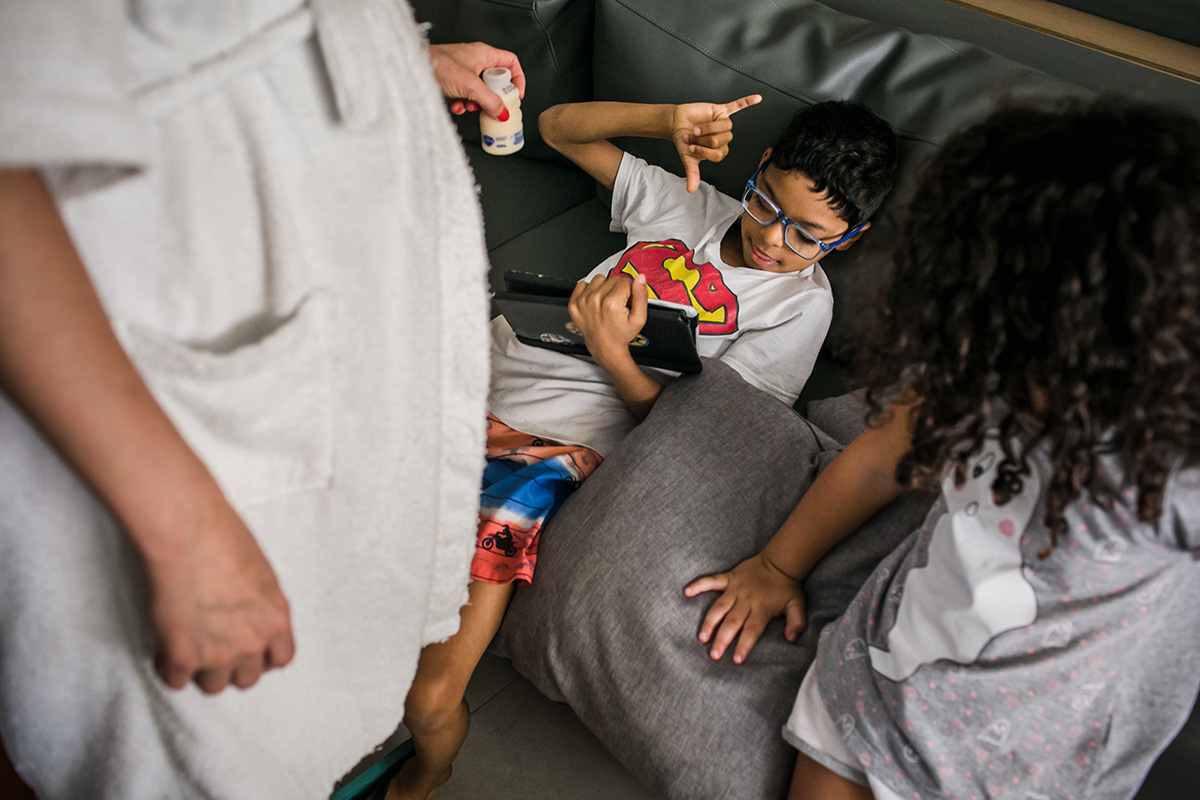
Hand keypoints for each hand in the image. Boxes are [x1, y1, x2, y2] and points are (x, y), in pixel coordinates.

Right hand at [141, 485, 294, 693]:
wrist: (187, 530)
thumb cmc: (222, 536)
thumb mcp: (261, 572)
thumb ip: (260, 603)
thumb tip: (249, 614)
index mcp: (277, 617)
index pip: (281, 659)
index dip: (262, 657)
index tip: (247, 651)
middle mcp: (253, 641)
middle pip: (247, 678)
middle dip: (231, 666)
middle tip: (212, 649)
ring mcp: (219, 653)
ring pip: (213, 686)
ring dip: (200, 672)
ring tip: (187, 650)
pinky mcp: (183, 656)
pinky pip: (175, 681)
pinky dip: (167, 668)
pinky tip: (163, 650)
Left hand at [428, 42, 525, 117]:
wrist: (413, 70)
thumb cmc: (438, 64)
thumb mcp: (471, 86)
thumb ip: (490, 101)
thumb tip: (503, 112)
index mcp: (484, 54)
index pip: (511, 62)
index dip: (517, 79)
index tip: (516, 95)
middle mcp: (475, 61)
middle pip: (496, 81)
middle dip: (493, 97)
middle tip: (494, 106)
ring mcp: (463, 72)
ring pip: (480, 91)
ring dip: (476, 103)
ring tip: (469, 106)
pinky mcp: (453, 82)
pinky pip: (465, 95)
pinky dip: (462, 103)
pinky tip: (456, 105)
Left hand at [567, 273, 648, 364]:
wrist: (605, 348)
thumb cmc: (621, 335)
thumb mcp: (639, 318)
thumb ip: (641, 296)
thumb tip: (640, 278)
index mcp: (611, 303)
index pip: (626, 281)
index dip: (630, 291)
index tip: (627, 301)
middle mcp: (595, 300)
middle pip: (613, 279)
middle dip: (618, 289)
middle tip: (618, 305)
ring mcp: (582, 301)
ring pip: (599, 279)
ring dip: (604, 288)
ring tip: (606, 302)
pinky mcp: (574, 303)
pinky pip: (582, 284)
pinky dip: (589, 290)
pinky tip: (595, 302)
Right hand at [670, 94, 762, 192]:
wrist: (676, 123)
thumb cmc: (683, 141)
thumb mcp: (687, 158)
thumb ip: (692, 173)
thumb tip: (691, 189)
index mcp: (718, 150)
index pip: (719, 153)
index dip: (704, 151)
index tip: (692, 149)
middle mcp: (723, 137)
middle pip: (723, 139)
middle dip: (705, 139)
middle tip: (693, 137)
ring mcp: (723, 124)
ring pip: (726, 126)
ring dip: (709, 127)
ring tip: (697, 128)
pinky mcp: (720, 110)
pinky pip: (737, 106)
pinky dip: (747, 102)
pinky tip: (758, 98)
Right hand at [683, 552, 805, 663]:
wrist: (780, 561)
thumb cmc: (787, 587)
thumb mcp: (798, 605)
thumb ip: (796, 623)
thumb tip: (791, 639)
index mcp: (762, 608)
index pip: (752, 630)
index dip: (744, 645)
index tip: (736, 660)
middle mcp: (746, 600)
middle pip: (732, 623)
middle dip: (722, 640)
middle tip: (714, 655)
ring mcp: (735, 588)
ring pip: (719, 608)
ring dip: (709, 623)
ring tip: (701, 637)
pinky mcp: (729, 578)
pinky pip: (711, 581)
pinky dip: (698, 585)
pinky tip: (686, 592)